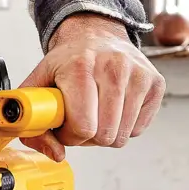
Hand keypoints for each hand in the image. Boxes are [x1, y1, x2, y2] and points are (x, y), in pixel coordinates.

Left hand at [18, 14, 164, 159]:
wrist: (96, 35)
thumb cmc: (68, 62)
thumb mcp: (39, 83)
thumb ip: (33, 121)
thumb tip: (56, 154)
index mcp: (81, 66)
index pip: (83, 126)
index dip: (69, 135)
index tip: (64, 125)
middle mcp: (114, 66)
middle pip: (104, 135)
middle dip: (87, 137)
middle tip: (80, 119)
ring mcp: (139, 74)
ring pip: (122, 136)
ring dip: (106, 133)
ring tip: (96, 113)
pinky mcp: (156, 83)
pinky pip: (138, 129)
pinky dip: (124, 126)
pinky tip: (114, 108)